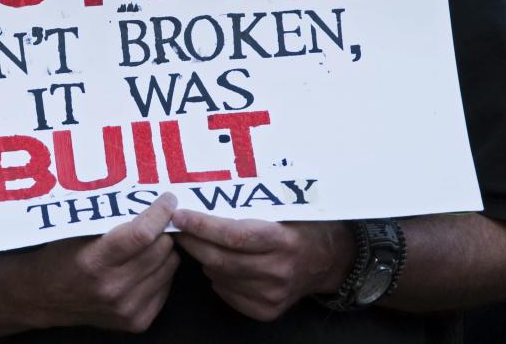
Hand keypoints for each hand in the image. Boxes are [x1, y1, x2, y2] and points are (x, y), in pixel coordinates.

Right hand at [28, 192, 179, 332]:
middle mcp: (113, 288)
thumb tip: (151, 203)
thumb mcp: (79, 230)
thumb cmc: (62, 255)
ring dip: (164, 250)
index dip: (160, 213)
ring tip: (150, 243)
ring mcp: (126, 308)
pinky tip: (145, 266)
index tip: (167, 200)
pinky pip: (167, 286)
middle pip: (161, 249)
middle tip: (157, 221)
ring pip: (170, 266)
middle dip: (163, 230)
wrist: (46, 298)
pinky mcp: (137, 321)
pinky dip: (161, 272)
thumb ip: (113, 218)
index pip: (142, 234)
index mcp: (95, 261)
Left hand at [173, 210, 353, 320]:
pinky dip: (217, 277)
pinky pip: (227, 293)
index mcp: (281, 240)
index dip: (202, 226)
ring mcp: (272, 294)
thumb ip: (251, 205)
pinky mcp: (267, 310)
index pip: (233, 235)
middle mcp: (278, 270)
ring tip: (199, 242)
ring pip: (220, 276)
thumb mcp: (284, 208)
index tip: (180, 215)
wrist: (329, 260)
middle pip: (221, 258)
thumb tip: (207, 195)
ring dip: (203, 258)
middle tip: (177, 227)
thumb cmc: (301, 226)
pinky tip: (218, 263)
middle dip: (192, 241)